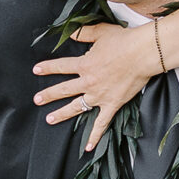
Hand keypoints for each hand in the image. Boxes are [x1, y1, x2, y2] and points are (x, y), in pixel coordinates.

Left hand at [33, 20, 159, 150]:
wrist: (142, 54)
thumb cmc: (124, 41)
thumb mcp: (101, 32)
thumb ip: (84, 33)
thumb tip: (71, 32)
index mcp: (85, 64)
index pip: (61, 67)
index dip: (47, 68)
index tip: (36, 70)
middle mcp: (88, 81)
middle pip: (64, 89)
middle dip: (48, 95)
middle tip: (37, 99)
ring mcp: (99, 95)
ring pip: (76, 107)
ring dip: (62, 113)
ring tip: (50, 119)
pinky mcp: (112, 104)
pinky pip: (101, 123)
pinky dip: (95, 135)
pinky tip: (88, 147)